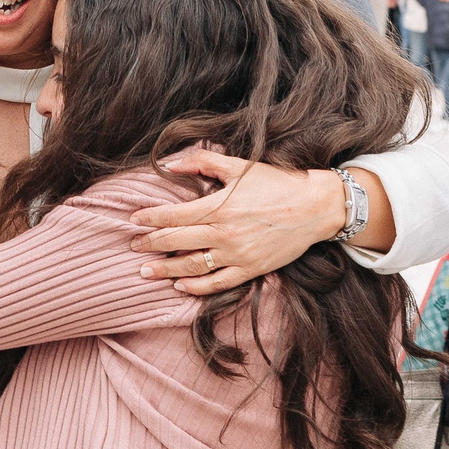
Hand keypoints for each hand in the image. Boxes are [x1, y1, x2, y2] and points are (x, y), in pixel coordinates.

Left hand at [131, 149, 398, 293]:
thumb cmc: (277, 182)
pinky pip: (218, 283)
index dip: (150, 218)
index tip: (133, 219)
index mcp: (219, 206)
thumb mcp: (239, 166)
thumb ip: (202, 161)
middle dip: (151, 244)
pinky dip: (196, 287)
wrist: (315, 206)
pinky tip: (180, 285)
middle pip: (176, 241)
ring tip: (145, 270)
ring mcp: (237, 255)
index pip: (173, 215)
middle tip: (132, 245)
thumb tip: (169, 164)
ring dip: (165, 269)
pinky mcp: (251, 269)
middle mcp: (224, 233)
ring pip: (192, 266)